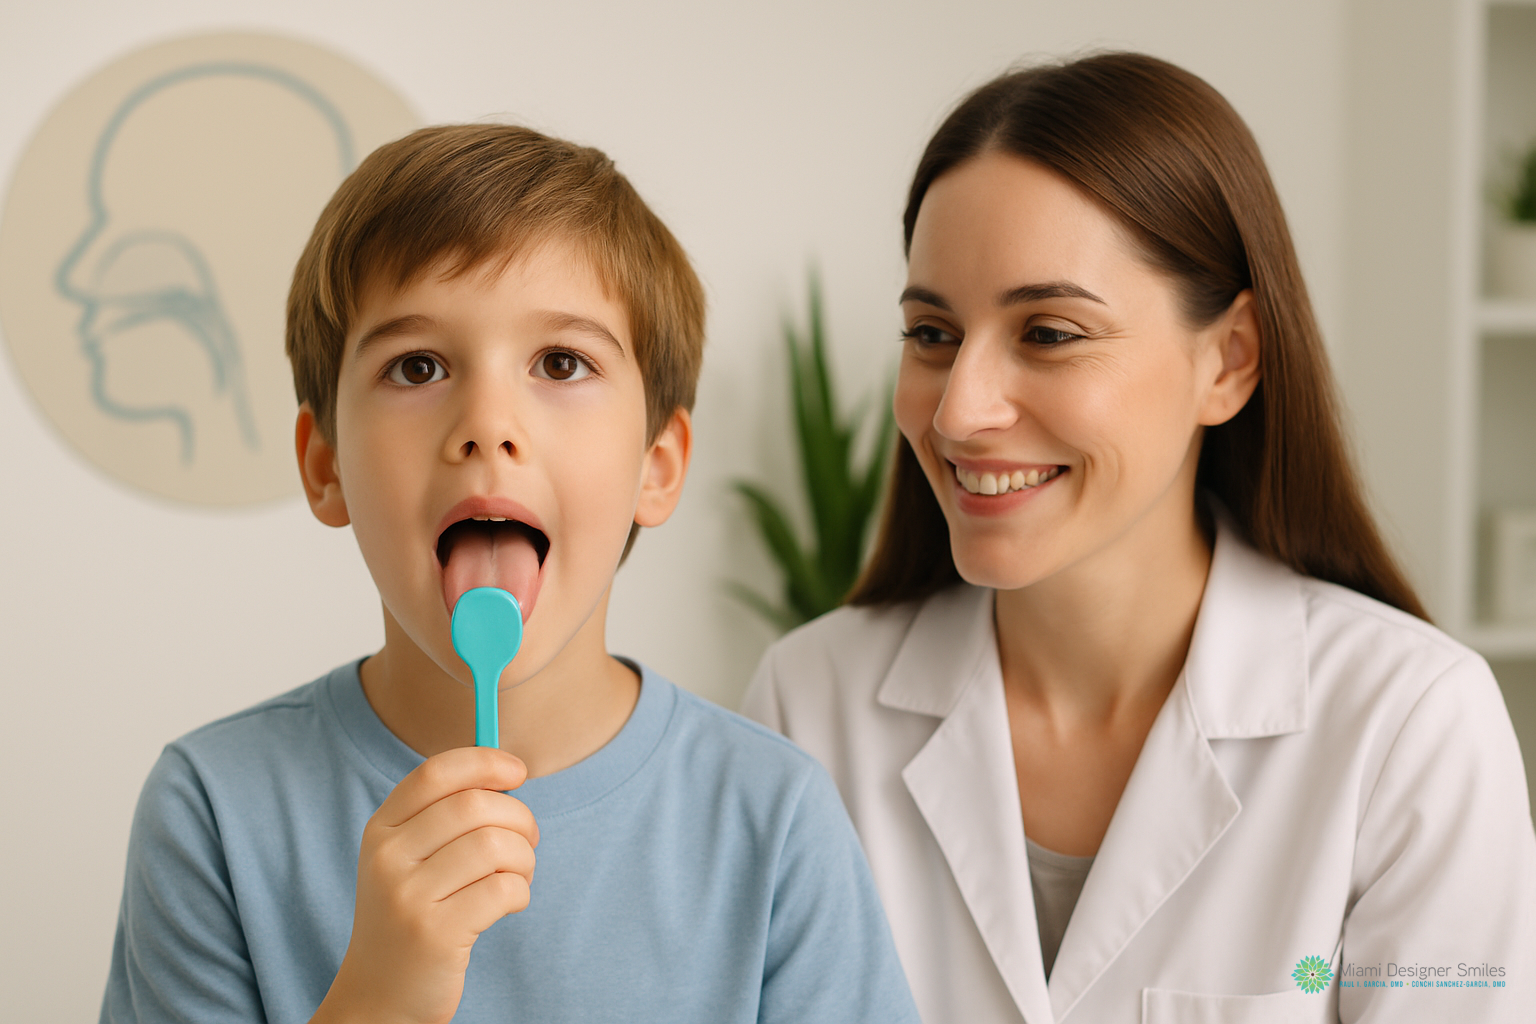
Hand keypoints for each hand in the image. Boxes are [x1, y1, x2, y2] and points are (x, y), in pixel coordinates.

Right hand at [311, 746, 538, 1023]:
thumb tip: (506, 769)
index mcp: (380, 829)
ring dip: (524, 858)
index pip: (436, 772)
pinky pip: (504, 889)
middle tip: (528, 841)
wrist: (380, 996)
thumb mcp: (408, 859)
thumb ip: (444, 814)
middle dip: (519, 818)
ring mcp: (408, 897)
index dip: (485, 763)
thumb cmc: (411, 914)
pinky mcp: (435, 934)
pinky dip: (520, 892)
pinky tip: (510, 903)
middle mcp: (387, 858)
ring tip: (519, 875)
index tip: (517, 773)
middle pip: (475, 805)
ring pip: (496, 846)